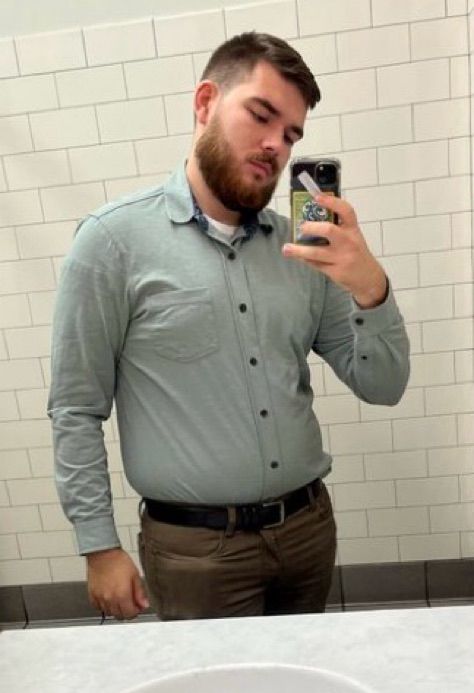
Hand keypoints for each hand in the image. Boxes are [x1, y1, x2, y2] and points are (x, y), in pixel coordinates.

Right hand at [86, 547, 148, 619]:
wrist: (103, 553)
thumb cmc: (119, 561)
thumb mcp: (135, 575)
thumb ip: (140, 593)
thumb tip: (144, 605)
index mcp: (122, 595)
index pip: (130, 615)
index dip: (136, 611)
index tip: (137, 606)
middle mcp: (110, 599)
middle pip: (119, 616)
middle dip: (126, 611)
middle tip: (129, 602)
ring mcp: (100, 598)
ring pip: (109, 613)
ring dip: (116, 609)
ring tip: (119, 597)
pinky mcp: (92, 595)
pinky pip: (98, 608)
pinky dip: (104, 606)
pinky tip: (109, 597)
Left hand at [283, 193, 386, 307]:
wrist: (368, 277)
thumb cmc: (355, 252)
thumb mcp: (352, 236)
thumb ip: (336, 228)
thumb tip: (309, 218)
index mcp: (352, 229)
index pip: (345, 211)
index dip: (331, 202)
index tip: (316, 197)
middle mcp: (348, 242)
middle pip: (328, 230)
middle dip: (311, 227)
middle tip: (301, 227)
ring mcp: (342, 257)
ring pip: (316, 252)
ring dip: (298, 250)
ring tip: (286, 249)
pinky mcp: (336, 271)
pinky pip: (316, 264)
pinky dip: (306, 260)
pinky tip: (299, 257)